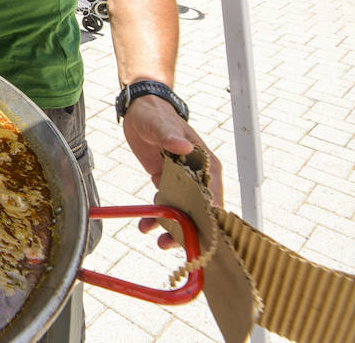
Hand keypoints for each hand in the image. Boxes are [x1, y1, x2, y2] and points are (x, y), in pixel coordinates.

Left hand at [122, 95, 222, 247]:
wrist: (140, 109)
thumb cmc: (155, 114)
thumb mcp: (159, 124)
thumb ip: (170, 136)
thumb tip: (184, 146)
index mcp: (205, 163)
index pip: (214, 197)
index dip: (209, 219)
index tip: (202, 237)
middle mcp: (198, 175)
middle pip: (200, 210)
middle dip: (190, 230)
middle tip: (173, 243)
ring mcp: (183, 181)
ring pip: (183, 211)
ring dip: (173, 227)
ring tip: (159, 242)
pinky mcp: (167, 181)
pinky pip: (167, 204)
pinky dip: (159, 216)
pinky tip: (146, 225)